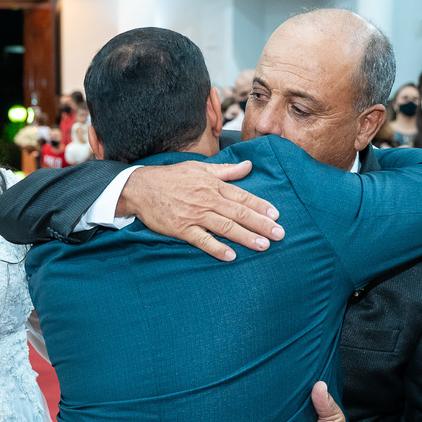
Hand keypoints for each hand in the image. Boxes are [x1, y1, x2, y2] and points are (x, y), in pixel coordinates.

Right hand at [119, 160, 283, 260]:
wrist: (141, 187)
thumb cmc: (172, 177)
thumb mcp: (200, 167)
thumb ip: (226, 170)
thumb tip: (248, 165)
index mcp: (213, 185)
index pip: (243, 197)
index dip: (261, 206)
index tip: (276, 215)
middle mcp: (207, 200)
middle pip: (239, 213)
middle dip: (261, 224)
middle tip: (280, 234)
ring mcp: (195, 215)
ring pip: (225, 227)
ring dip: (245, 237)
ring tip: (263, 245)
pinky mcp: (181, 229)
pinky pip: (202, 240)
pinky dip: (216, 248)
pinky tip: (231, 256)